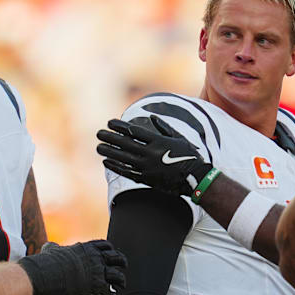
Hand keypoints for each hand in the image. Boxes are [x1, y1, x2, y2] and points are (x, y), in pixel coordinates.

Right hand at [17, 240, 127, 294]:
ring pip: (118, 275)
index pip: (106, 245)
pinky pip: (110, 292)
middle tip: (124, 265)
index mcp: (88, 248)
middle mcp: (97, 259)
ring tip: (120, 285)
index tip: (111, 254)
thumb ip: (54, 247)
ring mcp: (99, 272)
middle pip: (117, 258)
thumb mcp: (52, 250)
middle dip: (122, 261)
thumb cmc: (49, 262)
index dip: (110, 250)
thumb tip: (48, 246)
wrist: (50, 273)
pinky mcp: (98, 285)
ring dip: (121, 281)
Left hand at [96, 115, 213, 196]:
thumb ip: (164, 127)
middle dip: (110, 138)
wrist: (195, 178)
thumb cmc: (189, 156)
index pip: (134, 131)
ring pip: (123, 158)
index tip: (109, 122)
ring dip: (109, 152)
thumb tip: (152, 116)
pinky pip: (127, 171)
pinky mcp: (146, 178)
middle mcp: (151, 153)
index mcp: (158, 141)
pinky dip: (116, 167)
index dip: (120, 126)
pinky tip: (107, 162)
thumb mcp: (178, 138)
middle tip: (98, 133)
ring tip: (99, 147)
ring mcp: (147, 167)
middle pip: (125, 143)